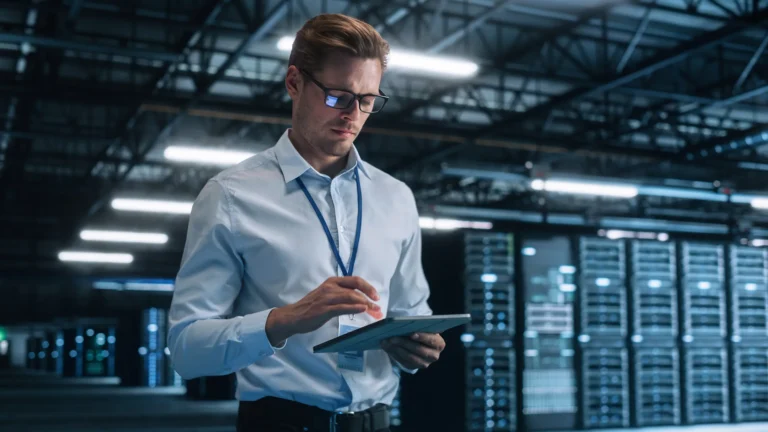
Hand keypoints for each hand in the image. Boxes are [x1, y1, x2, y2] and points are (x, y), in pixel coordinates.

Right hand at [265, 276, 382, 345]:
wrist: (293, 316)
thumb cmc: (312, 307)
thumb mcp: (328, 296)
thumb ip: (343, 296)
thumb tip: (362, 301)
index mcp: (333, 282)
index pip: (355, 280)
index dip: (368, 287)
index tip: (377, 296)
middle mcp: (330, 287)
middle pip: (355, 289)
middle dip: (370, 298)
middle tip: (378, 308)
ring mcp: (327, 298)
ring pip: (351, 297)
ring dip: (366, 305)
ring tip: (375, 312)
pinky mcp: (324, 309)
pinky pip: (342, 307)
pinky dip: (354, 308)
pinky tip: (363, 310)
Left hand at [381, 332, 444, 369]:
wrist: (420, 342)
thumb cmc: (422, 331)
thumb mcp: (423, 327)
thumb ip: (417, 326)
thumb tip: (403, 324)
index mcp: (439, 343)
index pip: (432, 340)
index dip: (422, 337)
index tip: (411, 334)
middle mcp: (434, 355)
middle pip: (419, 350)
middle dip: (404, 343)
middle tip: (392, 337)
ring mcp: (424, 363)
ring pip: (410, 357)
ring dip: (397, 349)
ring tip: (386, 342)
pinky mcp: (414, 367)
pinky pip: (403, 362)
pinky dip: (394, 353)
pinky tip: (387, 347)